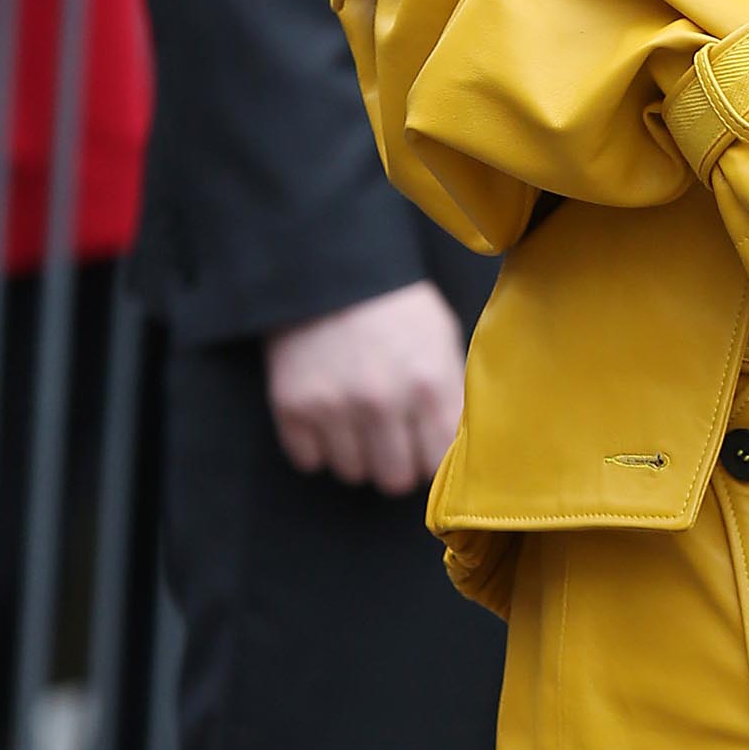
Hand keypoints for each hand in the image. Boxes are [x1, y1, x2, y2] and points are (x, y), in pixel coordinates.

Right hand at [264, 280, 466, 492]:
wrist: (329, 270)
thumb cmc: (395, 305)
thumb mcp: (442, 336)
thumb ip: (451, 391)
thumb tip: (456, 443)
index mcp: (428, 384)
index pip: (438, 463)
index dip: (431, 458)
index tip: (423, 446)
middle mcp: (382, 403)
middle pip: (394, 479)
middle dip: (394, 462)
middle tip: (388, 437)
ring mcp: (334, 408)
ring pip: (352, 473)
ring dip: (356, 453)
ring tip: (355, 418)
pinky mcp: (293, 408)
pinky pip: (309, 461)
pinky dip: (317, 446)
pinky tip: (326, 416)